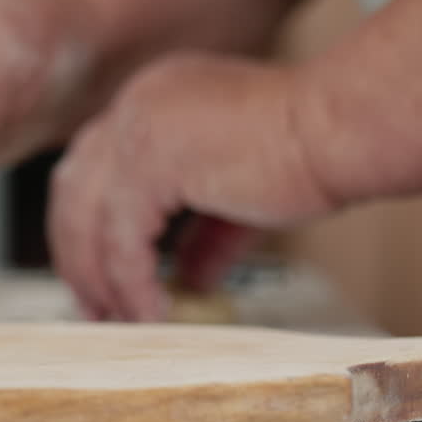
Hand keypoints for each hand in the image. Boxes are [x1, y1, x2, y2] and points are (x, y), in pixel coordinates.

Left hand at [48, 52, 335, 320]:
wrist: (346, 128)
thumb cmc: (311, 152)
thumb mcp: (238, 196)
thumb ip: (205, 231)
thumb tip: (191, 279)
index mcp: (150, 100)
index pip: (95, 168)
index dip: (88, 225)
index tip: (96, 277)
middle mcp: (134, 105)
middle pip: (75, 188)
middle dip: (77, 252)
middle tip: (93, 307)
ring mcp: (137, 127)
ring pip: (88, 216)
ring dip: (98, 275)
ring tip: (118, 320)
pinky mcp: (152, 159)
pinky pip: (123, 237)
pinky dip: (131, 282)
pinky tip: (151, 314)